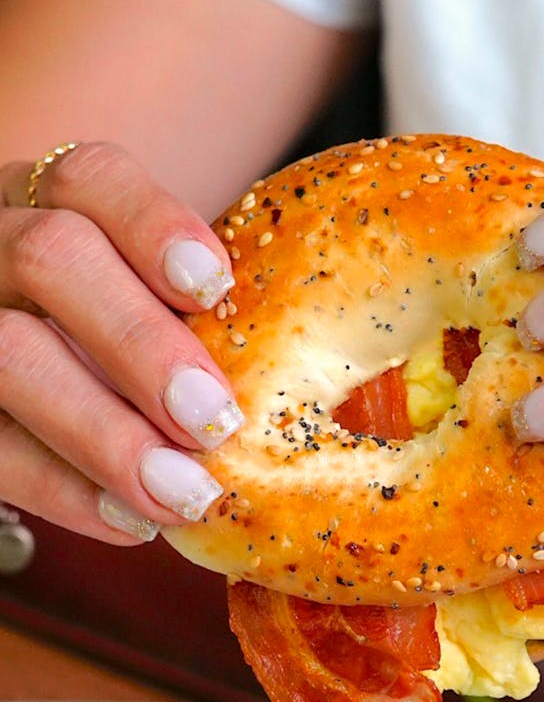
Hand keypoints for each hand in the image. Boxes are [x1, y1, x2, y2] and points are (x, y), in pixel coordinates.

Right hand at [0, 142, 242, 542]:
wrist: (5, 406)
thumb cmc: (100, 353)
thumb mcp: (134, 312)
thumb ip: (191, 325)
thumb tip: (351, 387)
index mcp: (45, 207)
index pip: (89, 178)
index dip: (153, 226)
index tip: (216, 287)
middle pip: (50, 258)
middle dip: (142, 344)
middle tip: (216, 422)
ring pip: (8, 353)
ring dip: (105, 432)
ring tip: (184, 494)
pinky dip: (63, 490)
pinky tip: (130, 522)